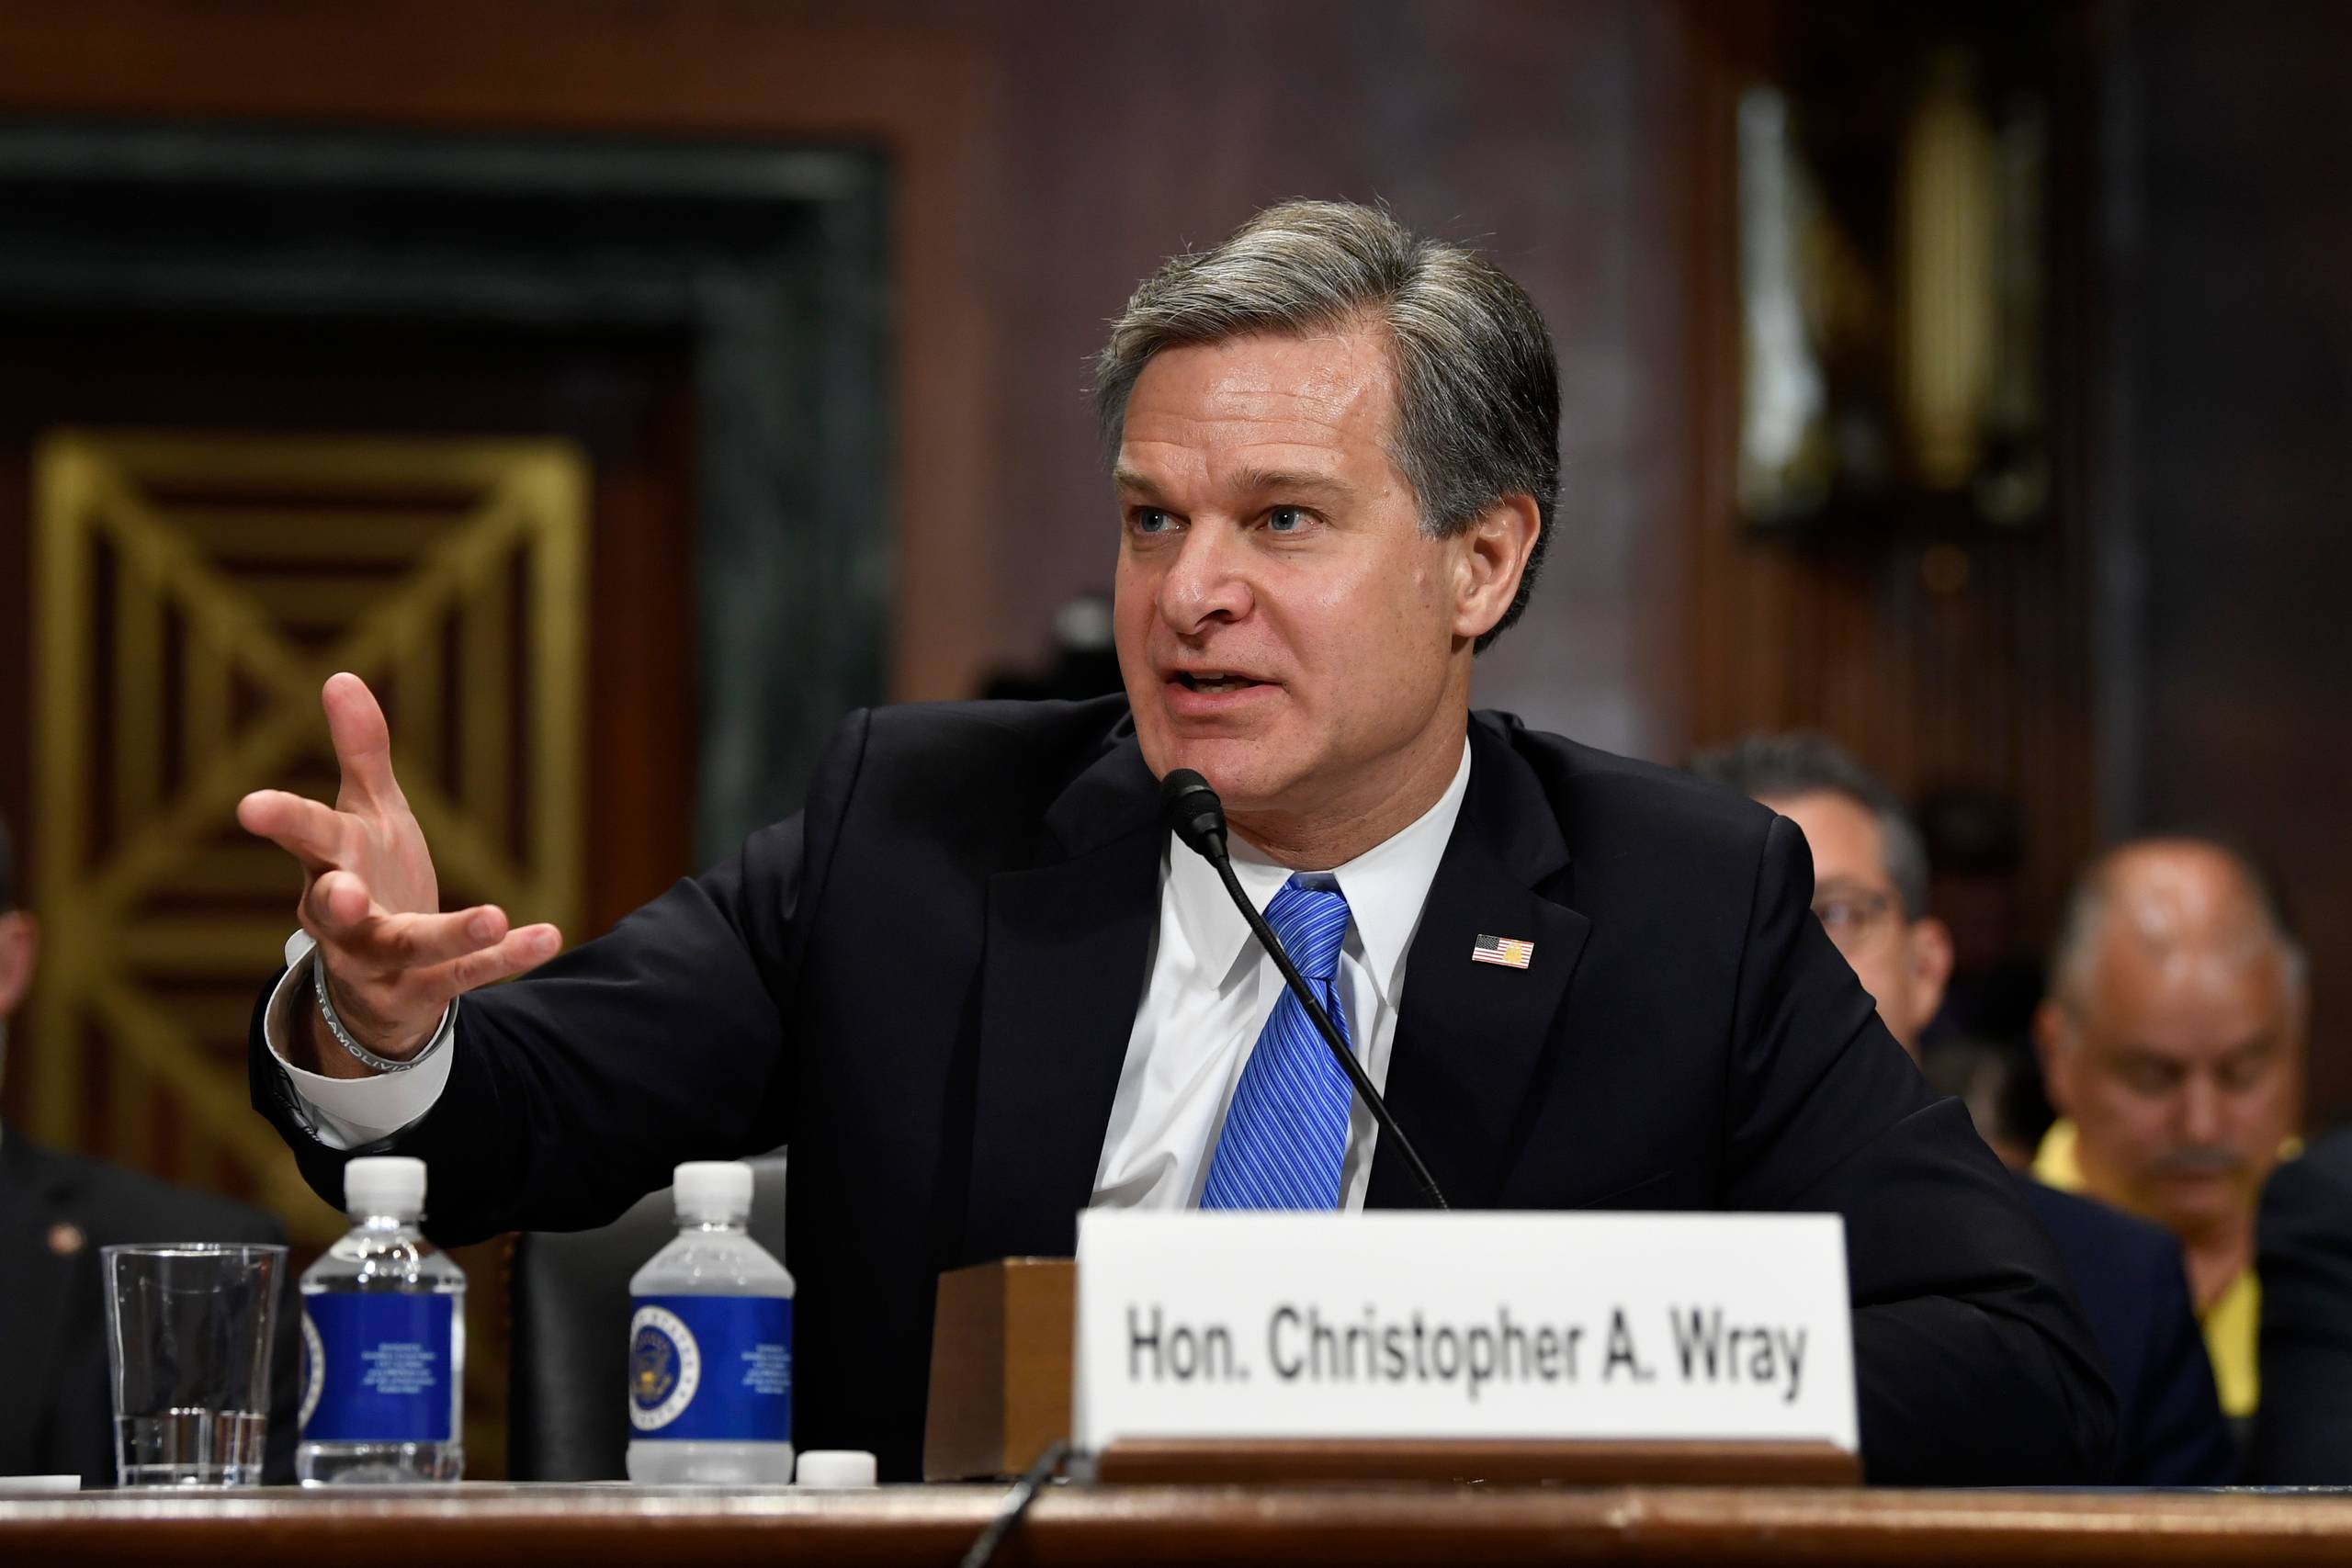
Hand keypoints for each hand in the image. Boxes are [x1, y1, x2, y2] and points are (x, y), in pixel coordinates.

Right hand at [237, 673, 561, 1073]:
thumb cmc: (368, 879)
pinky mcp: (423, 990)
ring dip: (448, 933)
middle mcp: (343, 920)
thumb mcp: (369, 815)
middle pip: (332, 908)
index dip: (279, 819)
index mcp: (328, 864)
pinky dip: (504, 956)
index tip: (249, 805)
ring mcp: (380, 961)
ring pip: (406, 950)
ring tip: (493, 916)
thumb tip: (340, 675)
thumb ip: (361, 753)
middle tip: (346, 893)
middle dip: (336, 901)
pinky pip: (464, 975)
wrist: (375, 986)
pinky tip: (549, 935)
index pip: (304, 836)